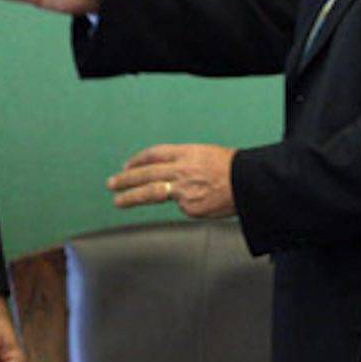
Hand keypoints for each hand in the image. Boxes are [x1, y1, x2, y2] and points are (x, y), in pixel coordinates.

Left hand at [107, 143, 236, 217]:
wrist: (248, 183)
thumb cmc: (232, 168)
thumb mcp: (206, 154)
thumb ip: (185, 163)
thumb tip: (168, 175)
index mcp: (186, 153)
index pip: (154, 154)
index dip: (138, 160)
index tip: (127, 165)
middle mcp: (180, 170)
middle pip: (145, 174)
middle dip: (126, 179)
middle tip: (112, 183)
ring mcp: (183, 190)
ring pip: (150, 192)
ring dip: (130, 196)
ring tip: (118, 201)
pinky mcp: (188, 207)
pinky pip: (181, 207)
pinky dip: (185, 206)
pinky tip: (197, 204)